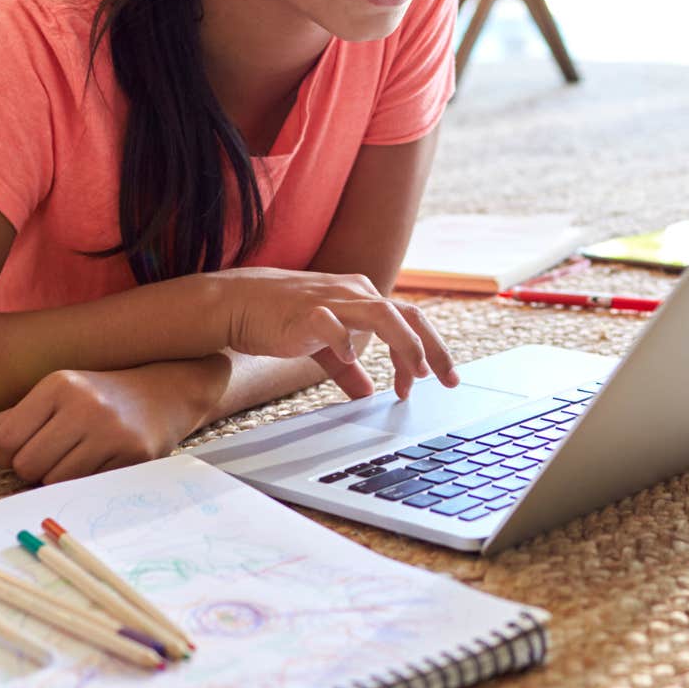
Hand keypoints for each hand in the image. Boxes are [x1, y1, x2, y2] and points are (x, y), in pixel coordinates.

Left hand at [0, 354, 230, 484]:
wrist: (166, 392)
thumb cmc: (101, 396)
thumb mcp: (57, 395)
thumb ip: (13, 418)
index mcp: (59, 384)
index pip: (7, 439)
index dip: (8, 453)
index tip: (27, 447)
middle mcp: (84, 404)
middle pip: (27, 465)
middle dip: (31, 469)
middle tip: (52, 456)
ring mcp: (110, 430)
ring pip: (53, 480)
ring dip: (56, 478)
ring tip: (75, 458)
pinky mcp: (132, 454)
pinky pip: (84, 487)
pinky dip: (83, 482)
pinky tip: (98, 462)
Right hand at [209, 267, 458, 399]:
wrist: (239, 303)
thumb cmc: (282, 319)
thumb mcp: (323, 344)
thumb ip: (347, 369)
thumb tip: (367, 394)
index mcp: (362, 297)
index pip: (409, 320)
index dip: (424, 352)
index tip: (428, 384)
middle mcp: (354, 293)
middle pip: (408, 314)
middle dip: (433, 348)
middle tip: (448, 380)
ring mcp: (331, 300)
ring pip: (381, 313)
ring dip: (405, 343)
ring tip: (416, 373)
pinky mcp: (306, 312)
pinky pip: (332, 323)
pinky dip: (345, 341)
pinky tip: (351, 361)